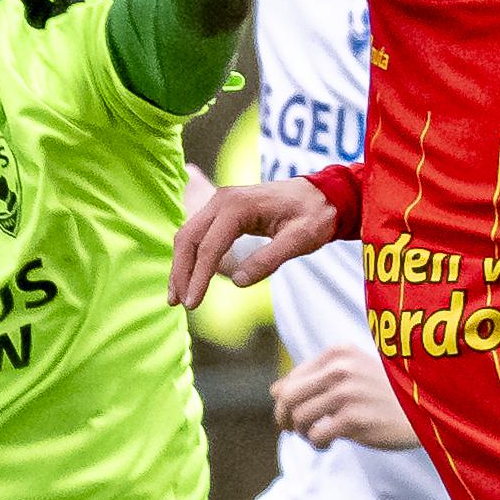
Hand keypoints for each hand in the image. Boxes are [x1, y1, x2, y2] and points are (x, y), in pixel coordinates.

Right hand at [170, 176, 342, 307]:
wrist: (322, 195)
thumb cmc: (314, 216)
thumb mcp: (299, 240)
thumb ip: (269, 260)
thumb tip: (238, 282)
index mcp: (238, 205)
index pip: (209, 246)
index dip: (198, 278)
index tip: (193, 304)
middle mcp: (223, 200)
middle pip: (189, 239)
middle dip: (181, 273)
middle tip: (178, 304)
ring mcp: (220, 202)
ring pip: (188, 236)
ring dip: (181, 266)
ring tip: (176, 296)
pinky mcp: (223, 211)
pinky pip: (199, 234)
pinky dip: (190, 256)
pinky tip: (189, 277)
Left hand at [271, 344, 416, 451]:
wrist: (426, 409)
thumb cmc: (386, 393)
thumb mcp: (352, 374)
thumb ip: (314, 379)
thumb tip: (274, 391)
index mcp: (338, 353)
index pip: (293, 379)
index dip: (286, 401)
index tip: (292, 416)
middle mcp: (340, 369)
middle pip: (289, 397)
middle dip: (284, 417)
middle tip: (292, 430)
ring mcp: (347, 394)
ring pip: (299, 418)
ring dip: (303, 433)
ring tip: (317, 437)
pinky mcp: (354, 419)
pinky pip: (316, 435)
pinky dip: (317, 443)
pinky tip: (329, 444)